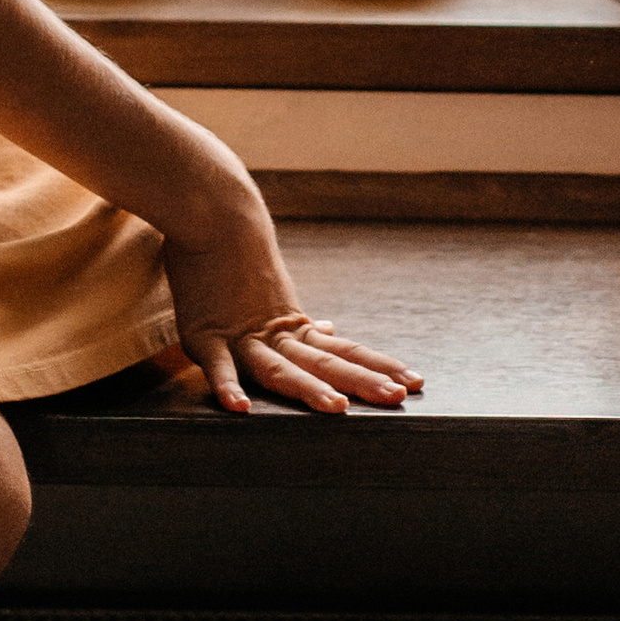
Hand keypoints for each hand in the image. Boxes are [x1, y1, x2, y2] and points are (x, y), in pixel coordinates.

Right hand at [161, 190, 424, 414]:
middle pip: (326, 362)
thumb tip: (330, 328)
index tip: (415, 381)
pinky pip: (217, 366)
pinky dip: (227, 386)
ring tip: (337, 408)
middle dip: (363, 381)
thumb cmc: (240, 252)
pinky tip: (239, 408)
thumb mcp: (275, 291)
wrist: (214, 212)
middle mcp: (275, 335)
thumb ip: (298, 321)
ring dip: (308, 388)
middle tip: (398, 397)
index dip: (379, 366)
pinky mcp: (204, 336)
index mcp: (294, 327)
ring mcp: (242, 337)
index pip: (345, 350)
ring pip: (279, 368)